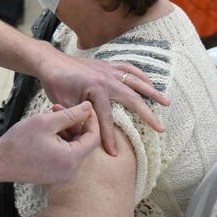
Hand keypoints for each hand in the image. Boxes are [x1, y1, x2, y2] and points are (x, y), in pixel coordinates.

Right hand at [0, 101, 100, 184]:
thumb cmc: (20, 141)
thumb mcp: (46, 122)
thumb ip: (71, 115)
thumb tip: (89, 107)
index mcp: (71, 159)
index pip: (94, 137)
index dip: (91, 120)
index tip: (83, 106)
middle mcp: (71, 171)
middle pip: (84, 142)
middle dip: (76, 123)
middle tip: (60, 107)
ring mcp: (63, 175)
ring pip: (74, 147)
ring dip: (67, 130)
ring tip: (52, 115)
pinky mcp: (55, 175)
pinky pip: (66, 155)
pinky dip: (61, 141)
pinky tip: (49, 129)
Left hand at [36, 50, 169, 155]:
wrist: (50, 62)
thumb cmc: (56, 84)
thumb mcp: (64, 105)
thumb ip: (79, 119)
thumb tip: (89, 135)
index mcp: (96, 88)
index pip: (106, 118)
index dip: (109, 138)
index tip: (115, 154)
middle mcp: (107, 78)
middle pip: (133, 99)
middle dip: (148, 115)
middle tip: (161, 128)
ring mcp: (110, 69)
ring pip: (136, 81)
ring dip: (152, 92)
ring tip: (166, 102)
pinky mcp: (108, 65)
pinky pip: (129, 69)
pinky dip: (141, 75)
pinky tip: (149, 82)